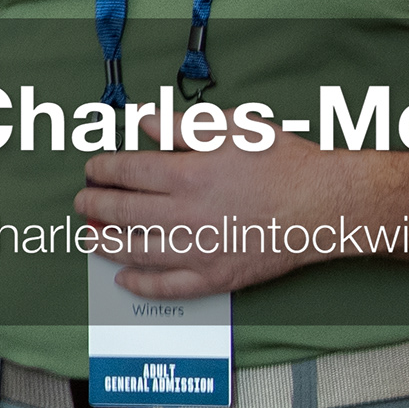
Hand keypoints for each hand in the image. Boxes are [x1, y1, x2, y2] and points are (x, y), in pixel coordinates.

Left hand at [75, 143, 337, 297]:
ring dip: (106, 244)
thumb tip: (143, 120)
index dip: (103, 170)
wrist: (325, 207)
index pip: (128, 172)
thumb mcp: (235, 129)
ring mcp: (199, 250)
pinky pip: (167, 287)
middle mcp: (187, 215)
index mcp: (189, 174)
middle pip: (123, 212)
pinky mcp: (215, 277)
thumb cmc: (285, 165)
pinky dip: (140, 284)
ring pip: (136, 251)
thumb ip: (183, 125)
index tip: (92, 169)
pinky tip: (123, 279)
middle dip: (95, 206)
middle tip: (82, 202)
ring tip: (90, 237)